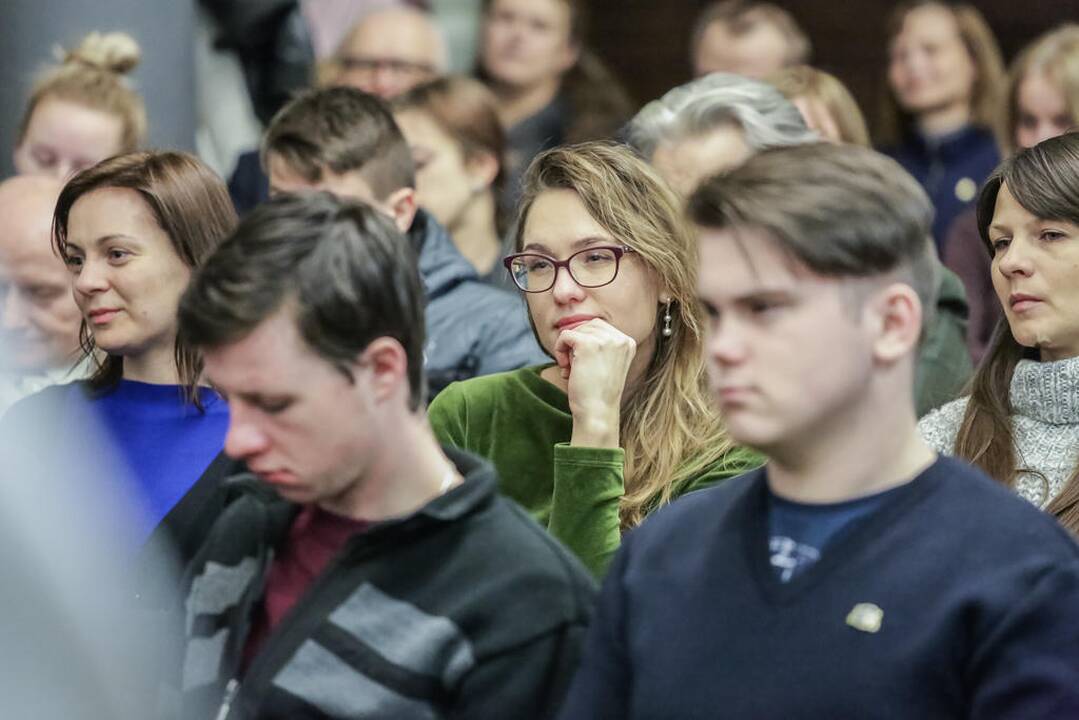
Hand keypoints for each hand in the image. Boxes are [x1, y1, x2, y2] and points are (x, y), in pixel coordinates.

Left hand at [553, 319, 636, 447]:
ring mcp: (605, 340)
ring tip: (570, 370)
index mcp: (628, 343)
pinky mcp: (587, 344)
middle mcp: (620, 339)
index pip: (600, 327)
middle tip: (573, 366)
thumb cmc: (598, 394)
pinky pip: (564, 335)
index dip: (586, 342)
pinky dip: (559, 350)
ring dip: (567, 349)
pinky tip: (565, 368)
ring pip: (576, 330)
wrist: (597, 413)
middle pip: (588, 326)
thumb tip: (576, 329)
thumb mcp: (606, 365)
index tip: (584, 364)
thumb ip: (600, 346)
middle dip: (576, 344)